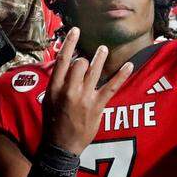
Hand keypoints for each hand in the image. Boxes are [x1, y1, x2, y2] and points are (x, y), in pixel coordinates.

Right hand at [43, 28, 133, 153]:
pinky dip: (121, 75)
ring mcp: (84, 98)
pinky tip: (128, 65)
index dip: (69, 43)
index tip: (75, 31)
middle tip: (87, 58)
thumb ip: (56, 83)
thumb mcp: (48, 101)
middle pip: (79, 63)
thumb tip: (64, 66)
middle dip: (84, 59)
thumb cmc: (53, 123)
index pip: (62, 60)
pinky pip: (111, 86)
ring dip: (100, 57)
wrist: (60, 146)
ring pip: (95, 70)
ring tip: (103, 49)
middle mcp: (69, 90)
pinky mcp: (97, 106)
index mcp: (54, 88)